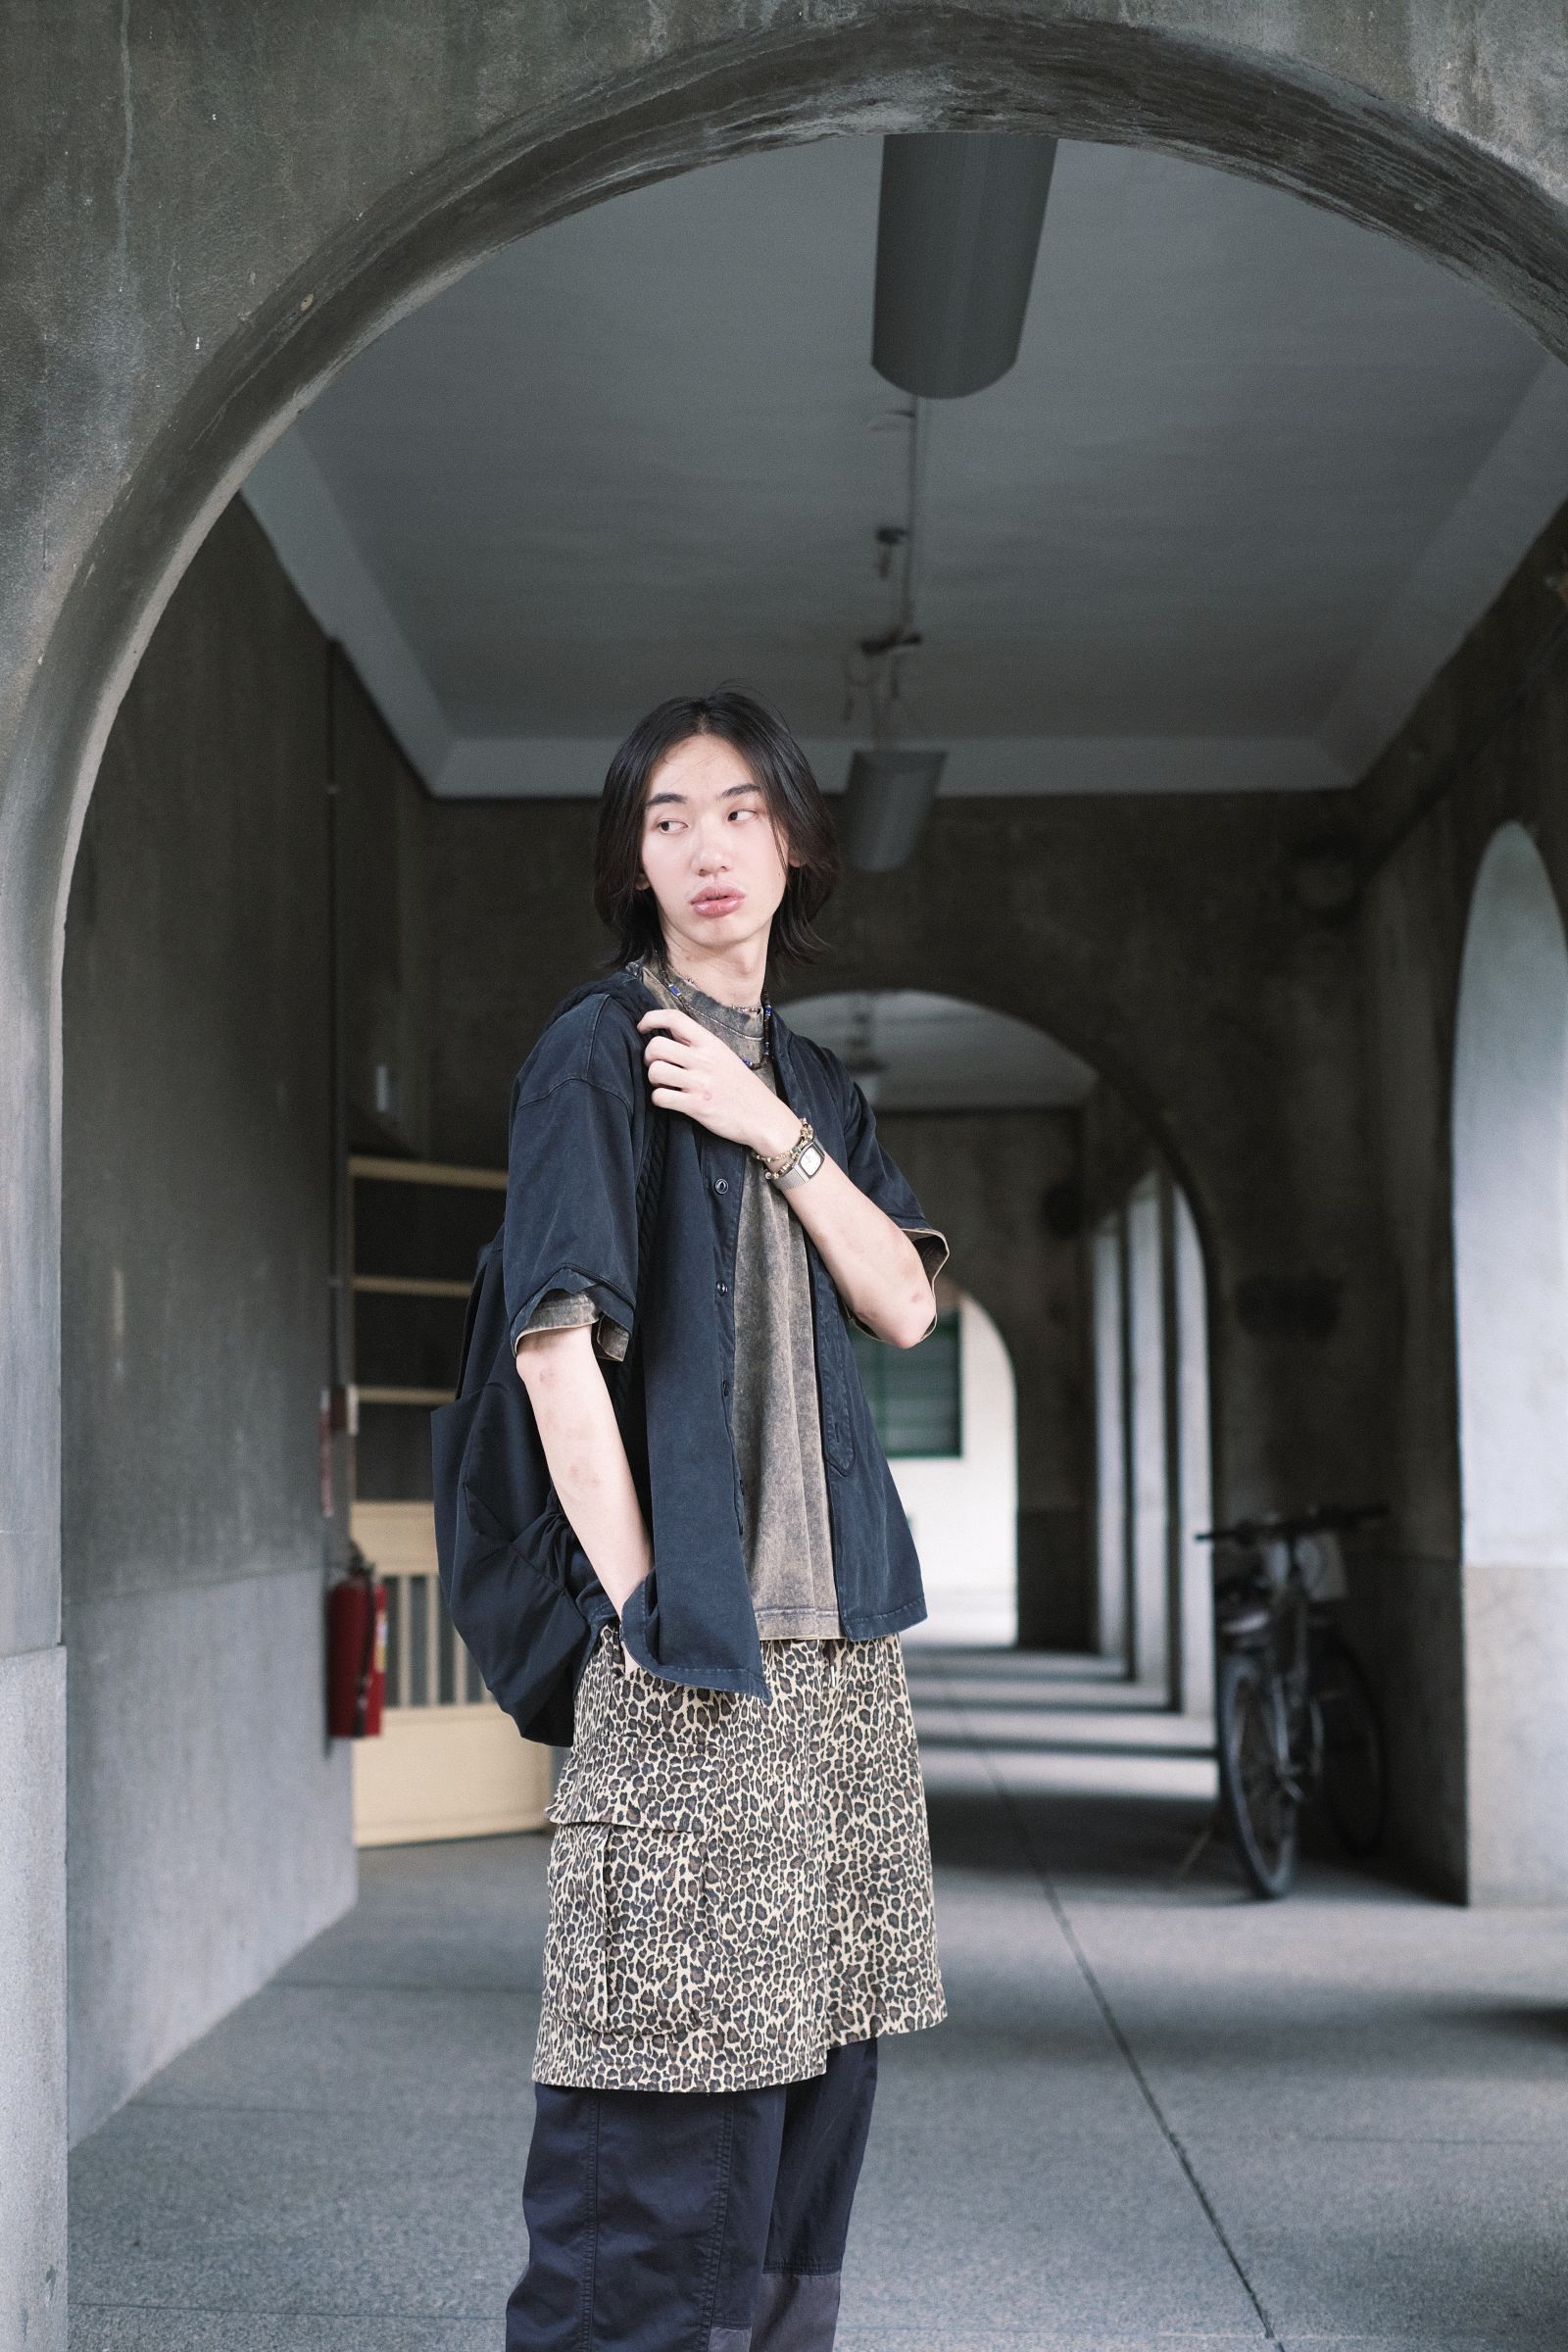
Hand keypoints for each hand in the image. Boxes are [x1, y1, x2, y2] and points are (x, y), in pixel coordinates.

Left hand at [637, 1007, 800, 1159]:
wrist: (764, 1117)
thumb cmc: (742, 1087)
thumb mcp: (725, 1056)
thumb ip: (699, 1044)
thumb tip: (670, 1033)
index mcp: (711, 1043)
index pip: (675, 1018)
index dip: (651, 1019)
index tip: (642, 1027)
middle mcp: (704, 1060)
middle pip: (656, 1046)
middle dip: (648, 1056)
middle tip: (656, 1065)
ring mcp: (700, 1083)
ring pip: (655, 1072)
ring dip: (653, 1079)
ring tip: (664, 1084)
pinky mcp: (697, 1106)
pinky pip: (661, 1097)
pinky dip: (659, 1099)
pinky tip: (670, 1100)